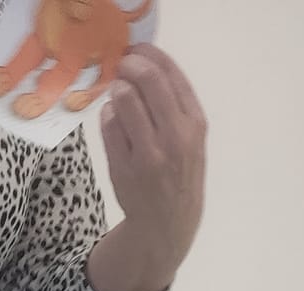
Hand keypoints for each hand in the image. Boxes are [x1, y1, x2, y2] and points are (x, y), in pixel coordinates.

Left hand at [90, 47, 206, 290]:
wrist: (169, 226)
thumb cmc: (180, 176)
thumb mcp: (191, 140)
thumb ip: (173, 103)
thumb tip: (143, 60)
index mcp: (195, 126)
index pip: (170, 73)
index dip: (148, 54)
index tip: (136, 51)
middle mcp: (176, 138)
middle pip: (145, 78)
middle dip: (128, 65)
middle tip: (122, 68)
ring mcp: (149, 153)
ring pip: (123, 97)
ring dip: (117, 92)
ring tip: (121, 103)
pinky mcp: (124, 166)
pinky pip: (108, 123)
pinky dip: (108, 118)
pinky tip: (117, 128)